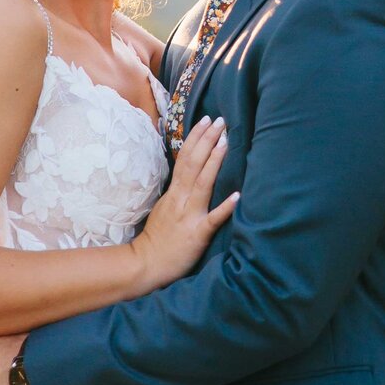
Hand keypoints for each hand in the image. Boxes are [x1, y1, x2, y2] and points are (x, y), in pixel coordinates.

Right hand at [129, 115, 238, 292]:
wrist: (146, 265)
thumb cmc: (157, 237)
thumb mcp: (164, 206)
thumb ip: (177, 190)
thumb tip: (189, 173)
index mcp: (174, 192)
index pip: (184, 158)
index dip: (196, 138)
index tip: (207, 120)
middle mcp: (181, 199)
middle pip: (193, 164)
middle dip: (206, 140)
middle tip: (220, 121)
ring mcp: (189, 216)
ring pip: (202, 184)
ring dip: (214, 162)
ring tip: (225, 142)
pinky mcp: (197, 234)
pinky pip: (212, 219)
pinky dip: (224, 207)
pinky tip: (238, 196)